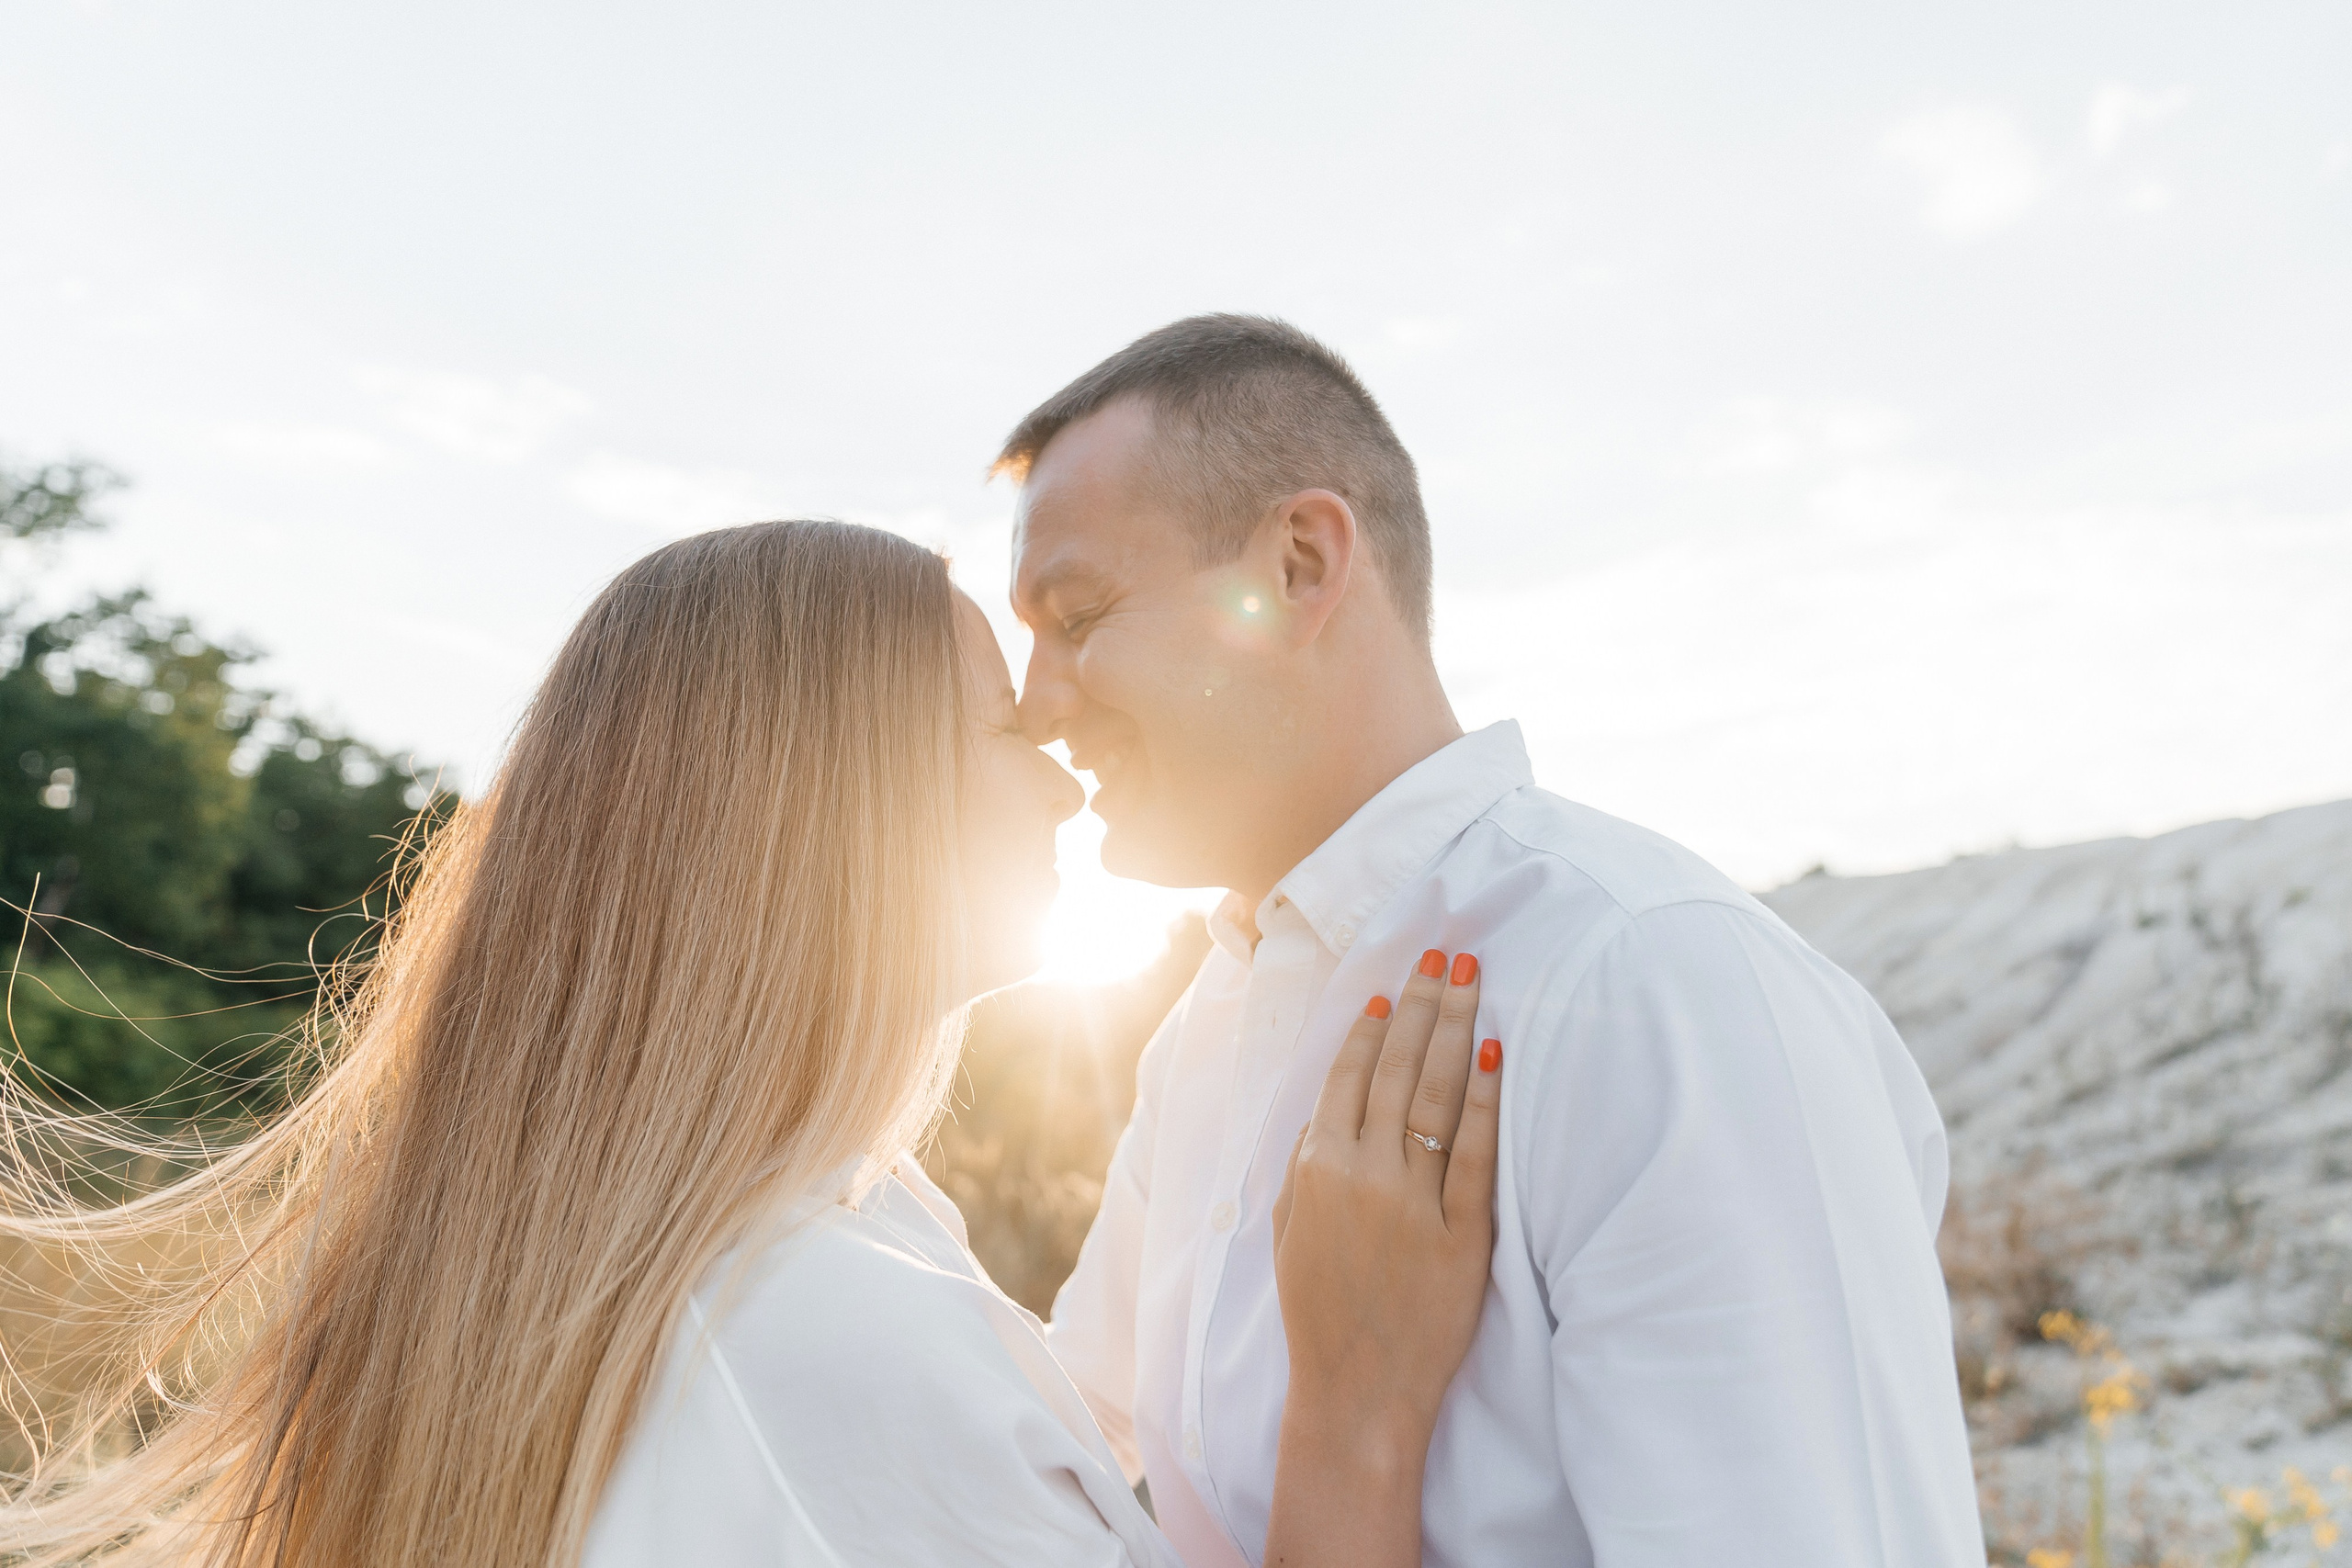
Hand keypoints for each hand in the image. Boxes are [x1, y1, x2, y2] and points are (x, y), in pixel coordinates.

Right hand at [1264, 949, 1501, 1567]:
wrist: (1356, 1393)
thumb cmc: (1321, 1313)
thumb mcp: (1288, 1231)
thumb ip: (1303, 1165)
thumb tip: (1323, 1110)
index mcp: (1315, 1168)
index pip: (1348, 1075)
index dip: (1372, 1025)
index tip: (1393, 987)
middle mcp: (1360, 1174)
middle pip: (1395, 1068)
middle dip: (1422, 1003)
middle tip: (1444, 953)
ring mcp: (1411, 1202)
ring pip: (1434, 1095)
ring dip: (1454, 1029)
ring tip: (1472, 981)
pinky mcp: (1461, 1234)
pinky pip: (1475, 1153)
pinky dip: (1484, 1099)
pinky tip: (1495, 1055)